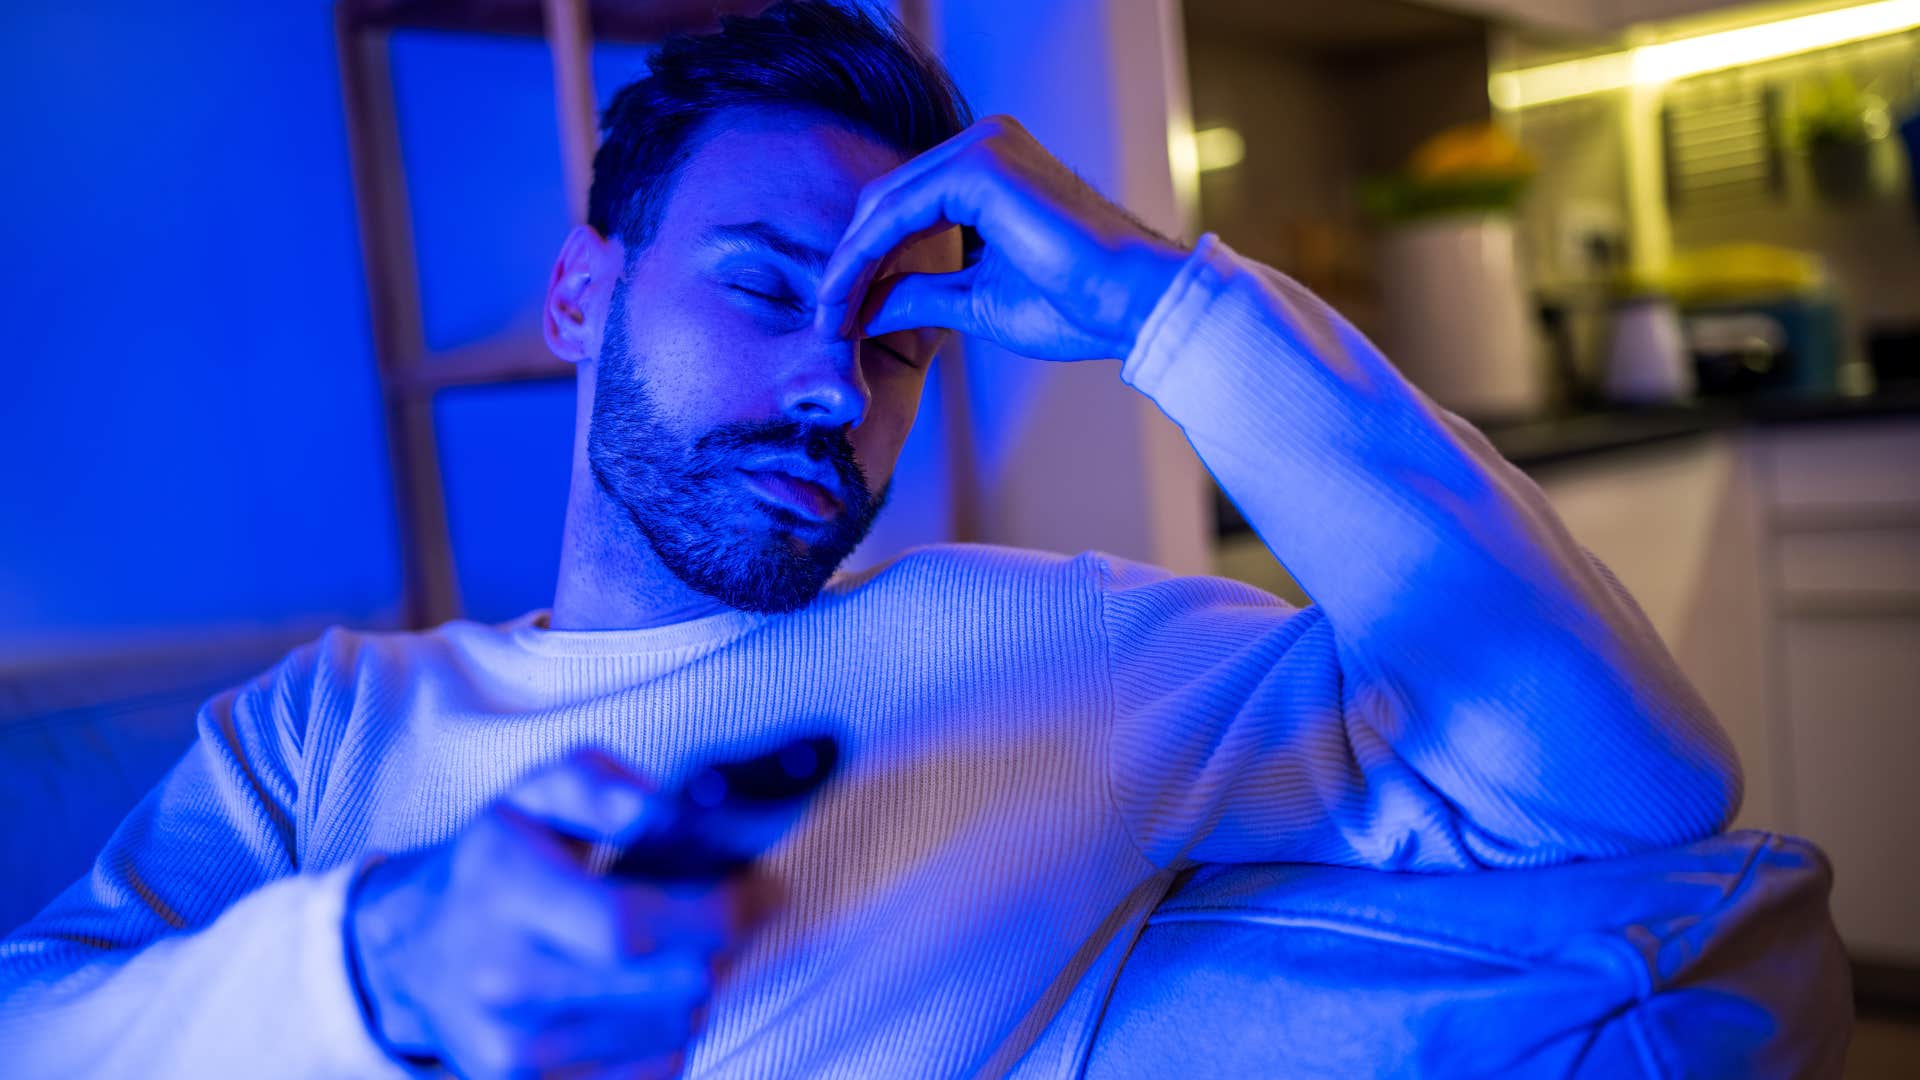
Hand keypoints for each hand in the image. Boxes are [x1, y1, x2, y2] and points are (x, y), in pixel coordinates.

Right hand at [347, 750, 771, 1079]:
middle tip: (727, 913)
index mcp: (506, 893)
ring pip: (673, 1032)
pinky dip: (668, 1034)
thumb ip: (608, 789)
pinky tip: (643, 995)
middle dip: (723, 946)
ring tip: (675, 951)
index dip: (721, 912)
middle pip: (671, 987)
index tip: (765, 890)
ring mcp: (516, 1050)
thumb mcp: (541, 793)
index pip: (633, 925)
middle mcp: (505, 980)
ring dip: (698, 988)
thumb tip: (671, 814)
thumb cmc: (496, 862)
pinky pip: (652, 1073)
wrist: (412, 950)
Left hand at [815, 114, 1189, 362]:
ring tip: (828, 321)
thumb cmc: (1078, 305)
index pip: (904, 209)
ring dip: (847, 265)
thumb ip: (920, 295)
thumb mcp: (976, 301)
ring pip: (883, 205)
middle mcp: (984, 144)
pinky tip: (846, 300)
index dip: (862, 263)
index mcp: (990, 170)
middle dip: (847, 262)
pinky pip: (897, 213)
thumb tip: (862, 309)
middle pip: (885, 200)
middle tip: (823, 322)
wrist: (1133, 304)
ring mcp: (982, 147)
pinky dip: (863, 257)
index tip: (836, 317)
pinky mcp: (979, 164)